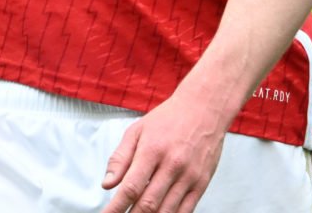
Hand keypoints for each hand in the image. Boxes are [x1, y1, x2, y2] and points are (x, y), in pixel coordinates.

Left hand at [100, 92, 226, 212]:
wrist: (204, 108)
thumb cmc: (169, 118)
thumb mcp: (137, 130)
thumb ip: (120, 158)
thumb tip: (107, 184)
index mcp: (152, 150)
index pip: (131, 187)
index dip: (116, 207)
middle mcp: (172, 165)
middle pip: (148, 204)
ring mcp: (189, 176)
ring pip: (166, 211)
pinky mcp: (201, 183)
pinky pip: (185, 211)